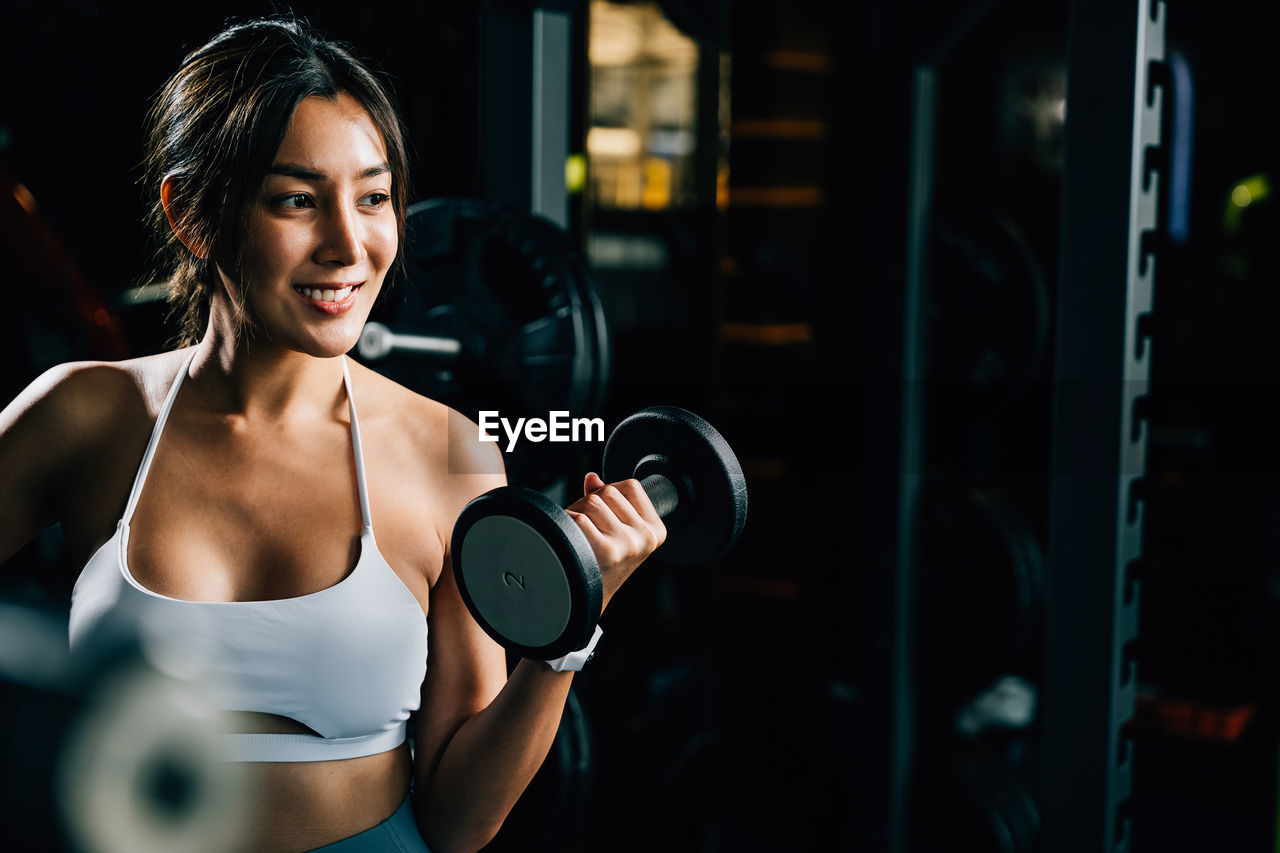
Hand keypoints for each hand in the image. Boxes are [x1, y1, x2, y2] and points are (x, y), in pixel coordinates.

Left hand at [564, 473, 665, 610]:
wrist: (587, 599)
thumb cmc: (600, 561)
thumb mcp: (615, 529)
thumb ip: (607, 501)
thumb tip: (592, 478)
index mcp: (656, 531)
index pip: (631, 486)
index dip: (611, 494)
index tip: (607, 517)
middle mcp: (646, 538)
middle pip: (609, 492)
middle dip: (591, 503)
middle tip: (588, 529)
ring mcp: (628, 545)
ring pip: (592, 502)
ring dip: (577, 513)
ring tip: (579, 536)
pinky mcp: (607, 551)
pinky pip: (579, 519)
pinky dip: (567, 526)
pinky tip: (572, 543)